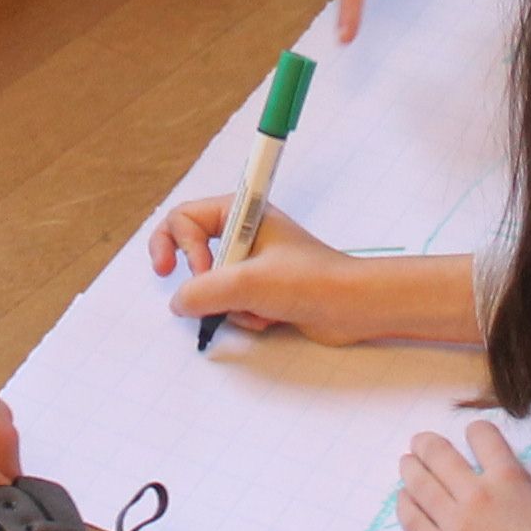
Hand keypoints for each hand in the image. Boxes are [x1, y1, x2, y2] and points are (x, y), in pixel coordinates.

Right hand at [145, 201, 434, 345]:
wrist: (352, 307)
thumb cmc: (309, 281)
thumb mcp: (247, 282)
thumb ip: (202, 290)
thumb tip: (178, 302)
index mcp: (243, 212)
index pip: (184, 218)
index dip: (179, 246)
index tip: (189, 272)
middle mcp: (245, 233)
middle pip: (194, 254)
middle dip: (205, 282)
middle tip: (213, 296)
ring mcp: (253, 263)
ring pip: (212, 286)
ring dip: (230, 304)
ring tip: (259, 308)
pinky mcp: (262, 290)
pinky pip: (231, 304)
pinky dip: (244, 316)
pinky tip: (270, 318)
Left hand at [397, 425, 530, 530]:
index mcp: (511, 479)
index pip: (483, 439)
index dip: (478, 433)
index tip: (475, 437)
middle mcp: (478, 497)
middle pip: (441, 457)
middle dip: (428, 445)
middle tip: (421, 443)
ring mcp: (457, 528)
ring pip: (422, 487)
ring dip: (412, 470)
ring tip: (407, 464)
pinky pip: (414, 525)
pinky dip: (406, 508)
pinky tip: (404, 501)